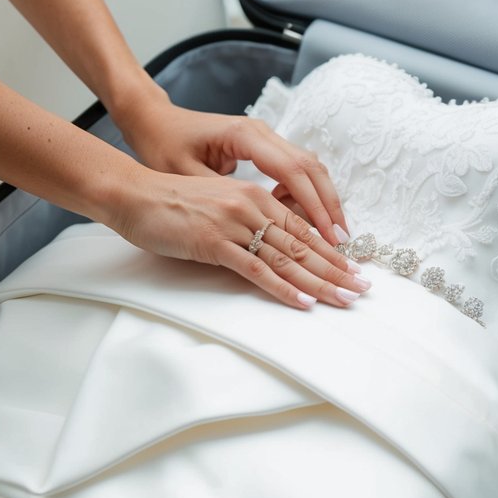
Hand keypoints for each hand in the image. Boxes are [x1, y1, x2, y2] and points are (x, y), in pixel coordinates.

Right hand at [111, 164, 370, 310]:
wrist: (135, 195)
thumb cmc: (173, 203)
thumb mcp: (220, 206)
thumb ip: (249, 221)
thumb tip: (275, 247)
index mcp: (255, 196)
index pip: (303, 228)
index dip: (332, 252)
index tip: (354, 270)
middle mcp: (251, 206)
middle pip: (303, 244)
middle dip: (336, 270)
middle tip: (362, 290)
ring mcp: (234, 224)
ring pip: (286, 258)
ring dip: (318, 282)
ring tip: (343, 299)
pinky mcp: (214, 243)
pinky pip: (256, 270)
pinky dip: (282, 288)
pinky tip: (301, 302)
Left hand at [124, 96, 348, 247]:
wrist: (153, 121)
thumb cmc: (164, 145)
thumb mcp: (186, 176)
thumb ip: (221, 199)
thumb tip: (252, 228)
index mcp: (245, 136)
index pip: (293, 171)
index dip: (315, 206)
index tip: (329, 235)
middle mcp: (262, 133)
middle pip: (310, 168)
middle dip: (329, 206)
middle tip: (342, 241)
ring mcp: (265, 138)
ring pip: (308, 169)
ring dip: (322, 202)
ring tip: (334, 237)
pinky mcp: (262, 149)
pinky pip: (294, 172)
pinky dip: (306, 196)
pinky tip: (306, 221)